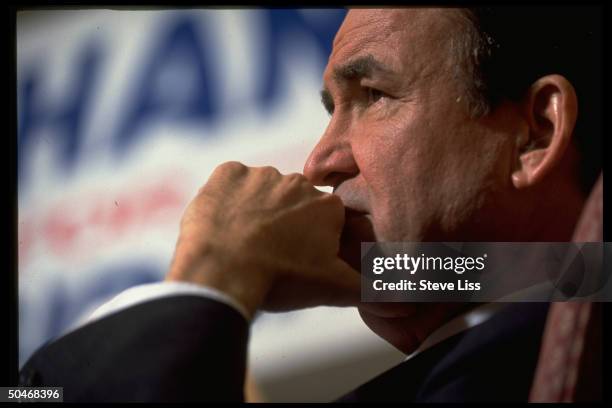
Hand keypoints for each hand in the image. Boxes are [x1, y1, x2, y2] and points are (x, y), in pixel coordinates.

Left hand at [166, 162, 364, 317]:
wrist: (223, 271)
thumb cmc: (280, 279)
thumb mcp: (331, 288)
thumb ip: (369, 290)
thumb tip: (405, 304)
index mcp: (327, 206)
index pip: (324, 219)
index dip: (310, 240)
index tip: (296, 258)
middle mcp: (298, 182)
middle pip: (292, 203)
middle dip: (283, 224)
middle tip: (268, 254)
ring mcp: (261, 174)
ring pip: (261, 191)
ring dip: (255, 210)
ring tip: (242, 243)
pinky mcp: (227, 173)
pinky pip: (230, 181)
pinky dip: (226, 198)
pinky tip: (223, 223)